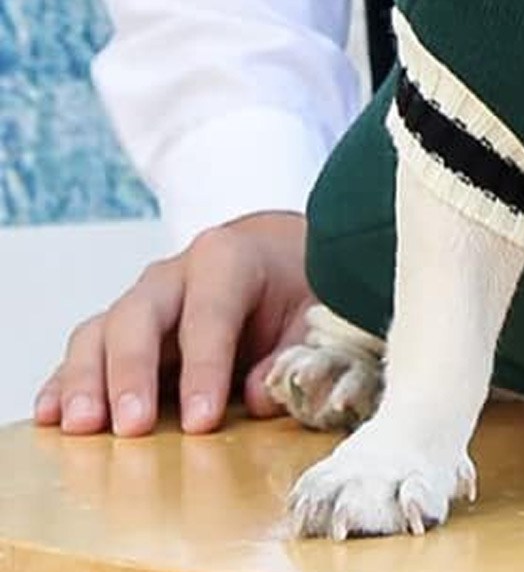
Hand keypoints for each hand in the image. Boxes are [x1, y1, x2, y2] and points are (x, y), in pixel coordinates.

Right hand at [33, 211, 312, 435]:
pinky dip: (64, 383)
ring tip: (82, 427)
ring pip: (99, 332)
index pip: (210, 313)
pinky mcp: (121, 329)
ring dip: (85, 381)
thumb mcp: (314, 310)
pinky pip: (84, 351)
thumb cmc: (297, 283)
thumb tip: (259, 397)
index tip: (202, 421)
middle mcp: (175, 275)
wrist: (276, 253)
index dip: (205, 368)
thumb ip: (294, 351)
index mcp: (228, 259)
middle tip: (132, 427)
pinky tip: (52, 415)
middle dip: (132, 373)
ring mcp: (142, 300)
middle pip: (139, 316)